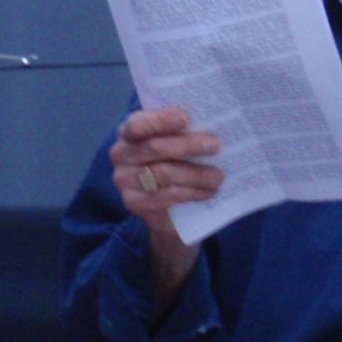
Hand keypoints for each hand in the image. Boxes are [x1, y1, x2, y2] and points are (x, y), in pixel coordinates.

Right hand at [109, 105, 221, 301]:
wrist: (177, 225)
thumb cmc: (185, 176)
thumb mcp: (184, 152)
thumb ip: (188, 134)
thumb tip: (219, 115)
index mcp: (130, 137)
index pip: (136, 123)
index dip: (158, 118)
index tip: (186, 115)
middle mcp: (121, 160)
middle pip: (151, 148)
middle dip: (185, 145)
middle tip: (216, 143)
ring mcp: (126, 186)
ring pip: (160, 173)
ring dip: (193, 173)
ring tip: (219, 175)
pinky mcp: (138, 210)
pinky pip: (164, 198)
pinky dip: (190, 193)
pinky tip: (210, 191)